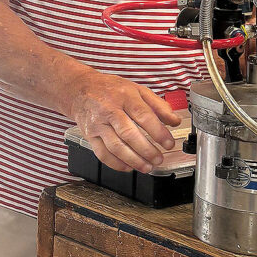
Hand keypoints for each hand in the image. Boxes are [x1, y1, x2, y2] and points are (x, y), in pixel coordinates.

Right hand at [66, 71, 181, 172]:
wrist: (81, 89)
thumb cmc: (111, 89)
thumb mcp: (137, 90)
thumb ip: (158, 105)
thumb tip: (175, 120)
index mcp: (125, 96)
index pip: (143, 115)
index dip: (158, 132)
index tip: (168, 143)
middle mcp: (110, 110)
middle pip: (129, 133)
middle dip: (146, 150)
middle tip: (159, 159)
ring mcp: (98, 124)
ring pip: (115, 146)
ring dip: (133, 160)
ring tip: (147, 166)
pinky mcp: (89, 135)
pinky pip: (102, 153)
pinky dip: (116, 164)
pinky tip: (129, 167)